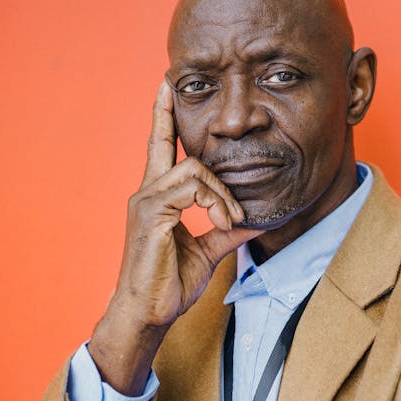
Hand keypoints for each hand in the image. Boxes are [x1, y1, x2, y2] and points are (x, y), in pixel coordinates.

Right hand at [88, 82, 261, 394]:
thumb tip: (255, 218)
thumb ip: (228, 229)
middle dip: (185, 136)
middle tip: (227, 198)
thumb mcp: (209, 250)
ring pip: (192, 167)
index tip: (166, 86)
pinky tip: (221, 221)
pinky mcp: (151, 212)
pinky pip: (191, 186)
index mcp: (158, 197)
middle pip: (167, 143)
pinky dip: (214, 201)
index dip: (162, 116)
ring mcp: (145, 200)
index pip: (160, 146)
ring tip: (228, 220)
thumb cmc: (170, 283)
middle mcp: (146, 191)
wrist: (149, 313)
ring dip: (220, 193)